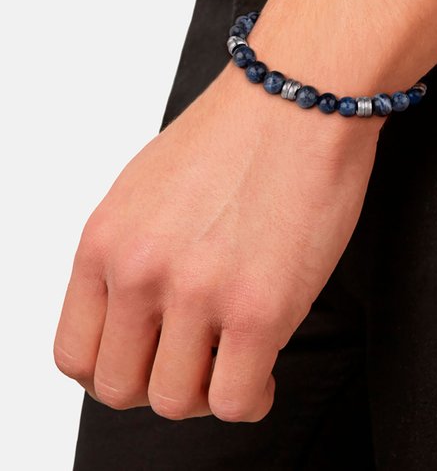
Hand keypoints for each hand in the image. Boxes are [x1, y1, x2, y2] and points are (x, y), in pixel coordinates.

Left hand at [53, 68, 380, 421]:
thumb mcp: (148, 186)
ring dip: (209, 390)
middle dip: (161, 382)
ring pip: (177, 402)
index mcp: (104, 241)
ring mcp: (195, 293)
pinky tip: (268, 364)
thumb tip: (137, 312)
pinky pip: (236, 401)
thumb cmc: (241, 129)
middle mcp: (138, 271)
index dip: (114, 368)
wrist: (302, 94)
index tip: (150, 358)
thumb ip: (131, 251)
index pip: (75, 354)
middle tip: (200, 359)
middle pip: (120, 388)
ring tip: (238, 359)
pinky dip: (253, 397)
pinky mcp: (257, 309)